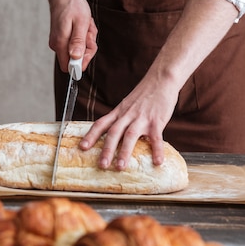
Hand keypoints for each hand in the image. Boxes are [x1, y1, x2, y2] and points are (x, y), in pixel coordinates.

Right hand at [23, 0, 96, 68]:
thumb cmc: (73, 6)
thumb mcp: (81, 23)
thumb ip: (78, 42)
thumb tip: (76, 59)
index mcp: (60, 43)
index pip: (69, 68)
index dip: (82, 62)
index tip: (88, 47)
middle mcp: (57, 45)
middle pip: (76, 60)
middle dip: (87, 47)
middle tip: (88, 32)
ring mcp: (59, 42)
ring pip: (78, 51)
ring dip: (86, 39)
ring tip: (85, 25)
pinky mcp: (62, 38)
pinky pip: (77, 43)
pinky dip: (83, 35)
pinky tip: (83, 25)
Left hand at [79, 0, 238, 168]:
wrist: (161, 78)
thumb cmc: (146, 93)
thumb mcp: (128, 104)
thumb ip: (122, 117)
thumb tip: (117, 135)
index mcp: (119, 112)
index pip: (101, 124)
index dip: (91, 136)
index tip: (82, 148)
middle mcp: (127, 115)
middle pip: (113, 132)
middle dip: (106, 149)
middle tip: (102, 165)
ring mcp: (142, 118)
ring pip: (130, 135)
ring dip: (124, 152)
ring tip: (120, 166)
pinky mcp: (157, 120)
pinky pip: (156, 137)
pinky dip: (156, 150)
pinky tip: (157, 162)